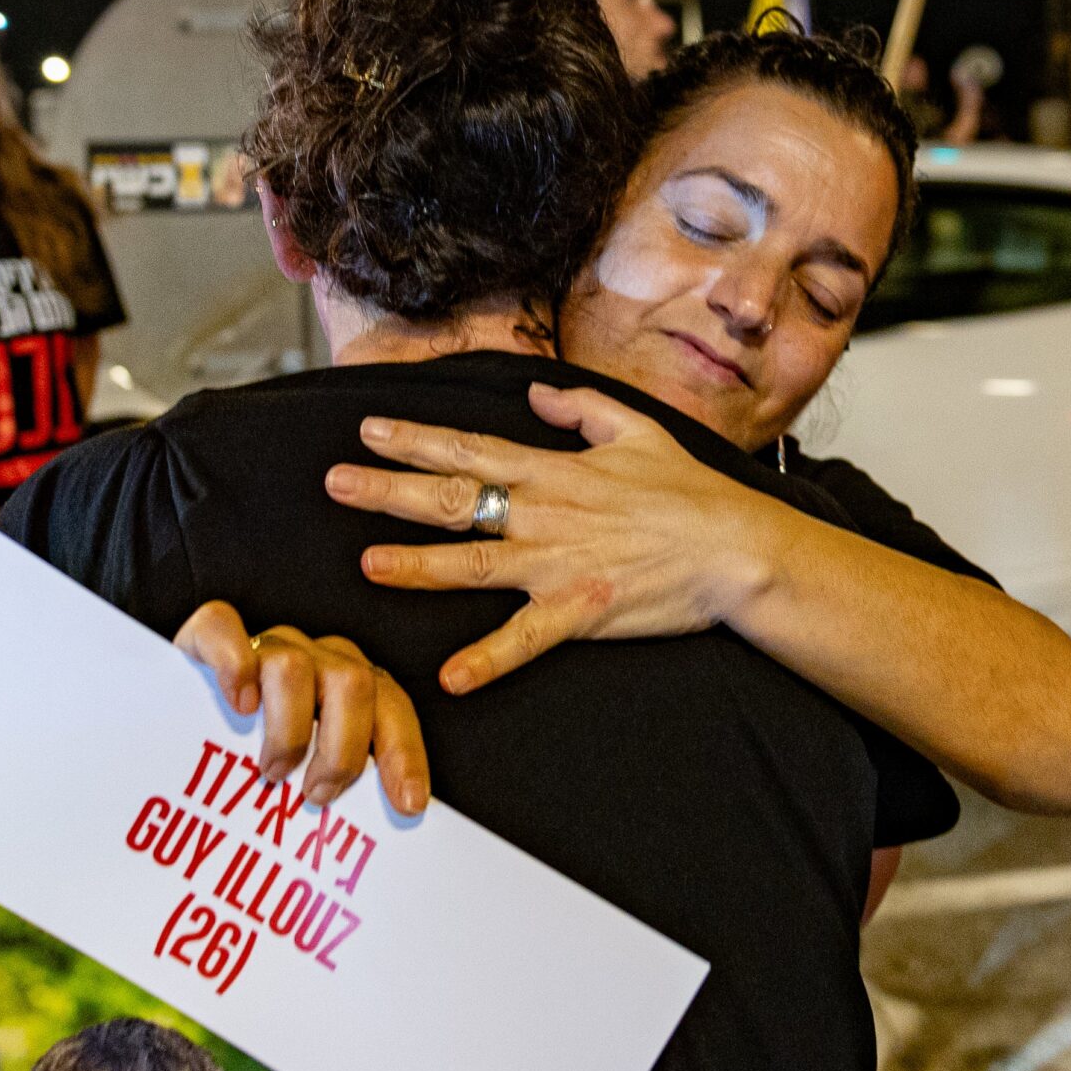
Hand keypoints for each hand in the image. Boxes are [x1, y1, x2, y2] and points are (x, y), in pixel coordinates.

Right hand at [174, 601, 430, 814]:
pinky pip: (224, 629)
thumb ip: (342, 792)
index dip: (404, 754)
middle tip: (317, 795)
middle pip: (353, 683)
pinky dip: (234, 667)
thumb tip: (385, 834)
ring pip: (293, 667)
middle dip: (341, 749)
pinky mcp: (210, 637)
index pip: (393, 709)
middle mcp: (315, 659)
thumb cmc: (251, 766)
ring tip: (272, 773)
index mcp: (350, 688)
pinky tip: (238, 706)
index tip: (407, 804)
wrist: (179, 725)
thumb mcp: (307, 780)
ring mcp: (266, 644)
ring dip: (287, 730)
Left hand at [325, 382, 778, 693]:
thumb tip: (536, 392)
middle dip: (390, 490)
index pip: (470, 448)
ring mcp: (558, 564)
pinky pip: (525, 639)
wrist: (735, 547)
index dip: (415, 439)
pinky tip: (452, 678)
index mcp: (555, 471)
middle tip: (335, 483)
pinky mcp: (580, 611)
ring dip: (418, 565)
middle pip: (454, 498)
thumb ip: (580, 408)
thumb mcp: (637, 429)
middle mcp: (545, 513)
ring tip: (368, 564)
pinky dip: (489, 660)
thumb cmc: (692, 491)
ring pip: (473, 562)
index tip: (367, 430)